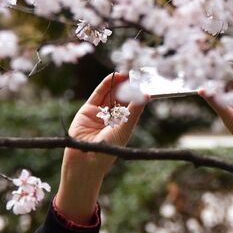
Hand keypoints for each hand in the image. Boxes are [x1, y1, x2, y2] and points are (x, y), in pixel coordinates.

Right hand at [56, 72, 144, 223]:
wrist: (86, 159)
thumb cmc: (109, 149)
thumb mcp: (125, 128)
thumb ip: (134, 111)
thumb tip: (147, 96)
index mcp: (123, 124)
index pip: (131, 105)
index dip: (137, 94)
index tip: (145, 83)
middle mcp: (111, 118)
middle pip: (120, 98)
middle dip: (128, 86)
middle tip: (137, 75)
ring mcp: (99, 114)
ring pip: (110, 94)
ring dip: (117, 83)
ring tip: (126, 73)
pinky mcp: (87, 111)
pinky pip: (97, 95)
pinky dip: (105, 85)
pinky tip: (114, 76)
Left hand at [201, 71, 232, 174]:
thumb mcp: (228, 116)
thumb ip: (216, 101)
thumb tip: (200, 91)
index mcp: (230, 104)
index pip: (221, 87)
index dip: (215, 79)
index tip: (207, 70)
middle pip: (232, 80)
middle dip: (225, 73)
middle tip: (216, 64)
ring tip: (227, 67)